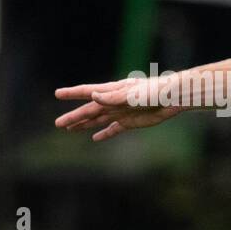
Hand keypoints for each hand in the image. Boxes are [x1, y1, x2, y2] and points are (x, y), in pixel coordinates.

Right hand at [54, 76, 185, 141]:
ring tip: (70, 129)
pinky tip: (95, 138)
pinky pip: (114, 129)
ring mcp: (122, 112)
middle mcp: (114, 102)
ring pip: (99, 120)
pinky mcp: (131, 122)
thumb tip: (93, 97)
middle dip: (74, 117)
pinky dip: (105, 134)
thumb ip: (113, 96)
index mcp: (112, 91)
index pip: (88, 92)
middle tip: (57, 123)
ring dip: (84, 125)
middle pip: (90, 111)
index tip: (57, 94)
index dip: (72, 93)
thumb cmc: (154, 91)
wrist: (173, 99)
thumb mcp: (133, 94)